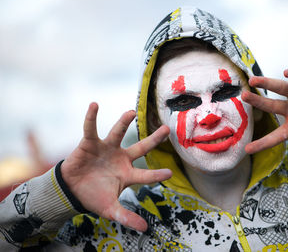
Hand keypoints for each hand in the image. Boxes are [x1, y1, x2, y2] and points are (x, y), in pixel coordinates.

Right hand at [61, 103, 171, 230]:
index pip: (146, 174)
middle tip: (166, 129)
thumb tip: (145, 229)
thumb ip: (126, 217)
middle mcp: (121, 158)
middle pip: (141, 147)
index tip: (169, 172)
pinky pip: (90, 128)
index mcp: (128, 174)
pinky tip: (94, 105)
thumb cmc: (93, 197)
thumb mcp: (110, 209)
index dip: (156, 174)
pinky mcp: (90, 143)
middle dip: (154, 139)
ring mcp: (107, 149)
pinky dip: (91, 117)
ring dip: (124, 122)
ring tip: (132, 112)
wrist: (71, 190)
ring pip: (118, 133)